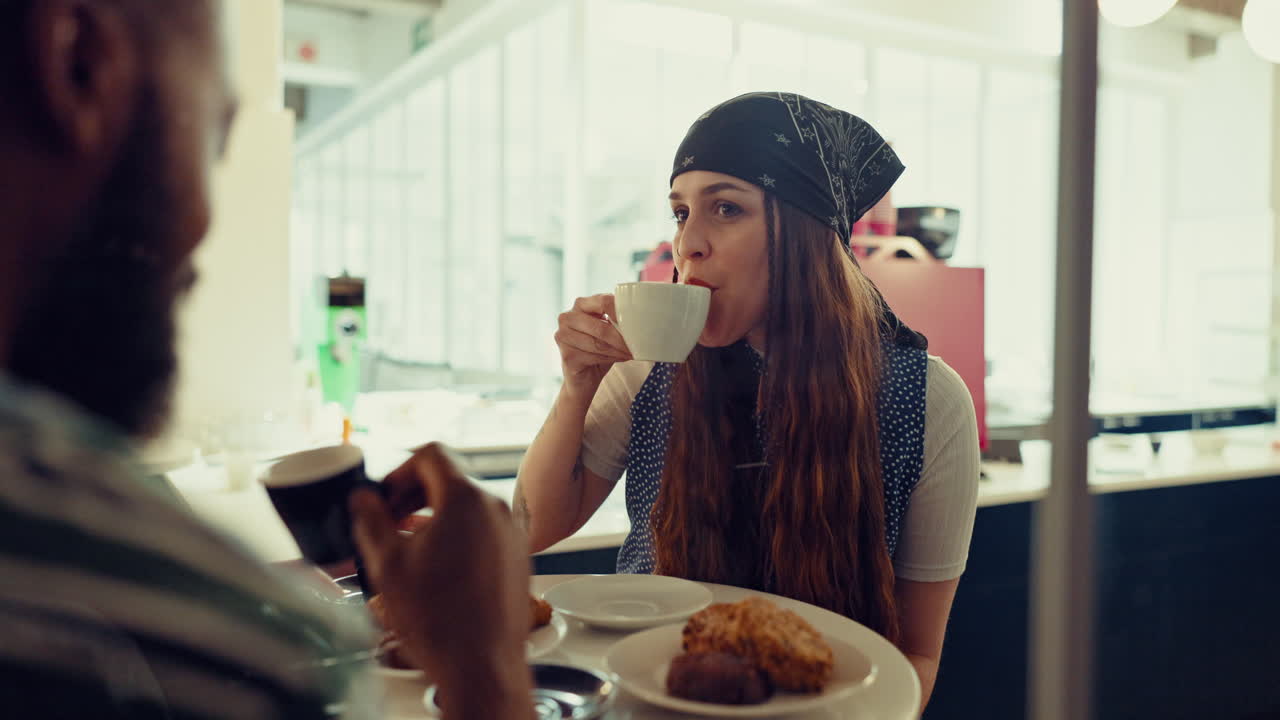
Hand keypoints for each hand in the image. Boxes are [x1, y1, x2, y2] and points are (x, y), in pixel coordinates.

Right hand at [350, 444, 532, 717]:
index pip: (432, 455)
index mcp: (466, 499)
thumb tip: (363, 498)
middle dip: (414, 494)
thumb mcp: (388, 564)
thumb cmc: (438, 619)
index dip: (400, 470)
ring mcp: (512, 532)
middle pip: (451, 480)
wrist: (482, 664)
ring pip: (468, 507)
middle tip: (389, 519)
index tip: (384, 496)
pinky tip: (437, 565)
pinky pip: (485, 530)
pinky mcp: (518, 556)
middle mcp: (496, 508)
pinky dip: (459, 535)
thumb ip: (371, 520)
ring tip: (409, 545)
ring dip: (435, 516)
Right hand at [555, 294, 631, 400]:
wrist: (583, 377)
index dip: (621, 312)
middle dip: (621, 339)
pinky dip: (611, 358)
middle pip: (601, 327)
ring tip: (631, 353)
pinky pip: (594, 357)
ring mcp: (563, 336)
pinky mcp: (566, 355)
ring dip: (618, 350)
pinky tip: (620, 358)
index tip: (637, 323)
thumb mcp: (608, 329)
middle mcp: (567, 317)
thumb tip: (641, 321)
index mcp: (581, 304)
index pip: (603, 301)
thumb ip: (617, 321)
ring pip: (598, 344)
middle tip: (637, 345)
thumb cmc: (598, 348)